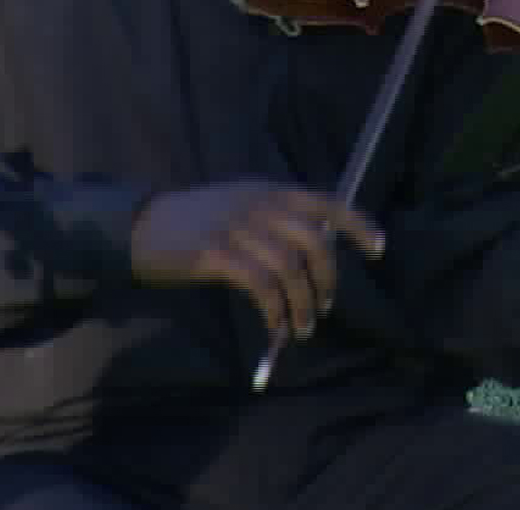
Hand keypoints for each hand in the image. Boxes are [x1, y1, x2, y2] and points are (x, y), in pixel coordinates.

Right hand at [130, 180, 384, 338]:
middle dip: (327, 279)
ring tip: (301, 326)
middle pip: (315, 243)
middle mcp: (261, 205)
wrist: (141, 227)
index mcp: (273, 191)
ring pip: (290, 269)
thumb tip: (319, 252)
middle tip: (324, 306)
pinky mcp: (216, 254)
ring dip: (303, 303)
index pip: (329, 203)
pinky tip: (276, 325)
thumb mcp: (243, 206)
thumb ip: (279, 220)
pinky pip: (261, 286)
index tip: (378, 249)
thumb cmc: (198, 222)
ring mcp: (238, 227)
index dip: (358, 225)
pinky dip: (275, 310)